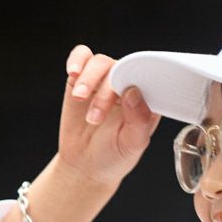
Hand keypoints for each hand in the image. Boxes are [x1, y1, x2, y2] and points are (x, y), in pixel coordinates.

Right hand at [58, 44, 161, 188]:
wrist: (85, 165)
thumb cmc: (113, 156)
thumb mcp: (131, 145)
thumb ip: (138, 120)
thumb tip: (134, 92)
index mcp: (147, 101)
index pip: (148, 78)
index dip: (137, 78)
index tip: (124, 91)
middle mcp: (127, 86)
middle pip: (120, 69)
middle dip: (105, 91)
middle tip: (95, 118)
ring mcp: (105, 80)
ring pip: (100, 63)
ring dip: (88, 79)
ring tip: (79, 99)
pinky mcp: (83, 78)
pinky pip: (81, 56)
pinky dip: (76, 61)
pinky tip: (73, 73)